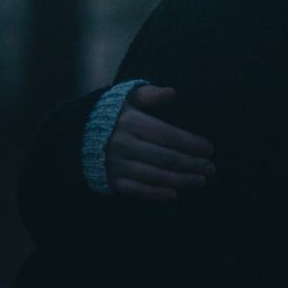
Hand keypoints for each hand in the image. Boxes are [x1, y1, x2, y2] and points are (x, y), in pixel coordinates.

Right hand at [106, 85, 216, 202]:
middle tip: (211, 168)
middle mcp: (124, 144)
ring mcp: (117, 164)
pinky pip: (137, 190)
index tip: (209, 149)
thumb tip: (172, 92)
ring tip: (200, 181)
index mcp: (130, 122)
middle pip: (165, 157)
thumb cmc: (112, 113)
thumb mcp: (127, 96)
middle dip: (191, 164)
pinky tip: (174, 194)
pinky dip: (156, 194)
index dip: (190, 142)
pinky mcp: (112, 180)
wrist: (77, 134)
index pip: (167, 134)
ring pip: (154, 175)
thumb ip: (150, 94)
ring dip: (180, 180)